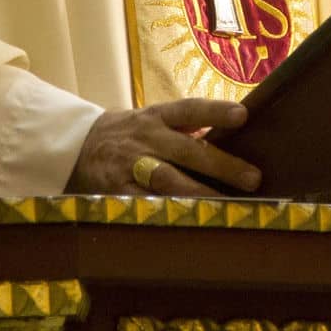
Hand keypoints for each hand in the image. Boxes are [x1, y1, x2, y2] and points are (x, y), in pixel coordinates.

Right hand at [64, 98, 259, 195]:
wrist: (77, 146)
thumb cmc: (129, 133)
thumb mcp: (153, 119)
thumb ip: (186, 127)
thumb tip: (231, 132)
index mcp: (158, 116)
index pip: (190, 109)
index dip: (215, 111)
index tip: (243, 114)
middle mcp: (146, 137)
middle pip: (187, 150)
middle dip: (221, 165)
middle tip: (253, 179)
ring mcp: (130, 164)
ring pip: (167, 179)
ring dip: (197, 193)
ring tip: (225, 206)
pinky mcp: (116, 190)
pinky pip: (143, 203)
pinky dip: (165, 211)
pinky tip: (188, 221)